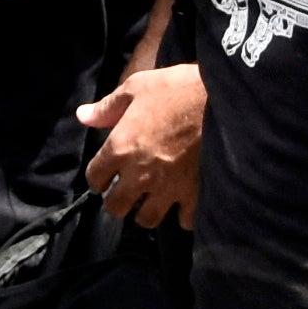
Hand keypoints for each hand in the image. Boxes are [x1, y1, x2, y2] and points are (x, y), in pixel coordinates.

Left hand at [76, 63, 205, 228]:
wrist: (225, 98)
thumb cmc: (179, 89)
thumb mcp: (138, 87)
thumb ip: (108, 107)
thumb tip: (82, 116)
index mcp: (120, 148)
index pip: (94, 179)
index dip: (99, 177)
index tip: (108, 173)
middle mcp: (140, 174)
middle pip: (116, 207)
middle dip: (119, 200)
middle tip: (129, 190)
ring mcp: (168, 188)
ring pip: (147, 219)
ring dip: (148, 210)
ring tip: (155, 199)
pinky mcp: (196, 195)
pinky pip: (184, 220)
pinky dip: (183, 214)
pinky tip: (185, 202)